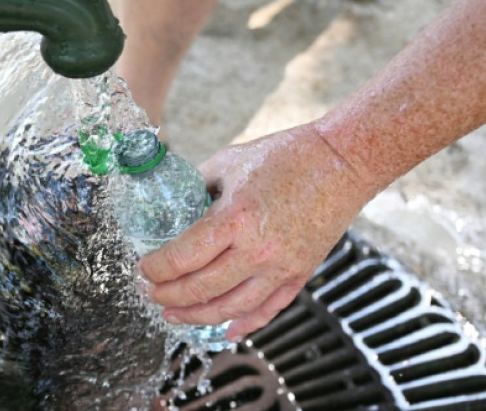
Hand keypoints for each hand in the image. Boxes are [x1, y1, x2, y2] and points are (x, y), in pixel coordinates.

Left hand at [138, 123, 376, 340]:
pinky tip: (224, 330)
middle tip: (151, 292)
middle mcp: (258, 250)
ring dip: (196, 316)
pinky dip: (244, 325)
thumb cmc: (287, 155)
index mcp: (235, 218)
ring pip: (230, 308)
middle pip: (201, 288)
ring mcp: (280, 267)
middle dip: (168, 295)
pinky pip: (267, 310)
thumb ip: (199, 184)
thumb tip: (174, 201)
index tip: (143, 269)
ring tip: (173, 314)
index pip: (183, 257)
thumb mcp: (231, 161)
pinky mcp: (299, 274)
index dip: (156, 269)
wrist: (342, 162)